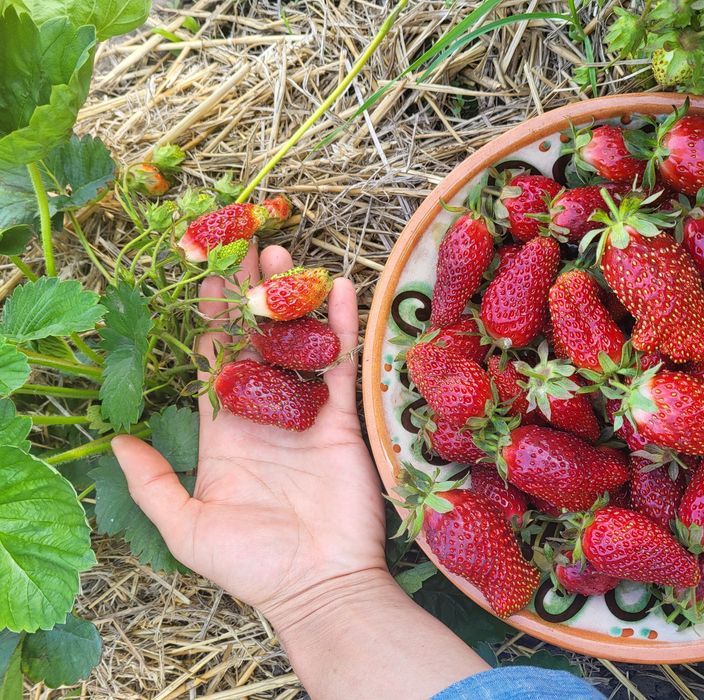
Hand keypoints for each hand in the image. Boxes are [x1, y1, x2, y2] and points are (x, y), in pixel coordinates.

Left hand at [112, 244, 387, 629]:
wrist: (318, 585)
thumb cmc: (250, 564)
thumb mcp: (187, 527)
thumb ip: (152, 482)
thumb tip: (113, 439)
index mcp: (224, 434)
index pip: (214, 363)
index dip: (208, 320)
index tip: (202, 276)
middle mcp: (265, 416)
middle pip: (254, 341)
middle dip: (247, 294)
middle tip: (242, 243)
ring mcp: (307, 415)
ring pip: (297, 344)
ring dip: (291, 300)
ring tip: (282, 255)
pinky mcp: (344, 422)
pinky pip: (342, 366)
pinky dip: (341, 327)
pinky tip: (340, 288)